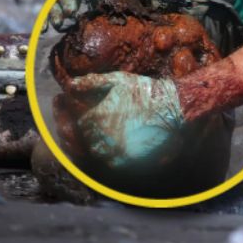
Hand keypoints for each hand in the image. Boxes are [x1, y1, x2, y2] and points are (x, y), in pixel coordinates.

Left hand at [55, 72, 184, 171]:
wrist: (171, 107)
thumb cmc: (144, 91)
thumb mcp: (118, 80)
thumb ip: (92, 82)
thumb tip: (70, 85)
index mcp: (96, 117)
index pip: (80, 123)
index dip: (85, 118)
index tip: (94, 114)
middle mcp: (101, 137)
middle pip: (87, 139)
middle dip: (91, 132)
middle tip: (106, 125)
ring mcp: (114, 151)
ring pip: (97, 152)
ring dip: (100, 145)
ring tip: (112, 136)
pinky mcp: (127, 160)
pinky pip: (111, 162)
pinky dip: (112, 155)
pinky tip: (120, 145)